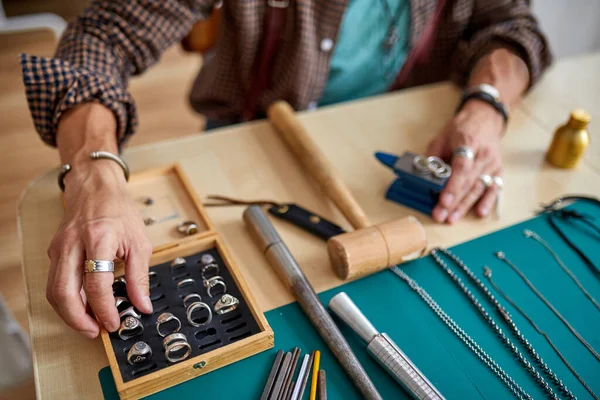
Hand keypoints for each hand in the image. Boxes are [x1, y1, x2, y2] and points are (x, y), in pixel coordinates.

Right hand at [46, 104, 152, 337]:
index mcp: (99, 238)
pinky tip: (83, 306)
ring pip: (54, 290)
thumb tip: (143, 306)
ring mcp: (59, 247)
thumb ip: (140, 276)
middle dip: (78, 319)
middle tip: (96, 332)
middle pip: (64, 292)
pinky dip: (67, 299)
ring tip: (90, 324)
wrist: (96, 185)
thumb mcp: (140, 241)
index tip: (114, 323)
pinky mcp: (54, 252)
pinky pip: (55, 282)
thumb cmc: (119, 210)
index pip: (96, 284)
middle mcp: (73, 243)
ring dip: (70, 314)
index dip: (104, 309)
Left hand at [427, 101, 504, 222]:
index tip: (443, 200)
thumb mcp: (442, 136)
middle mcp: (483, 154)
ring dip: (465, 206)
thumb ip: (433, 156)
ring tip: (451, 218)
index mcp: (468, 142)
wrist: (485, 118)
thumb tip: (423, 175)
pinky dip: (488, 201)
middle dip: (453, 202)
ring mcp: (492, 164)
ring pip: (478, 188)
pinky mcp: (498, 170)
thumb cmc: (461, 128)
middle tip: (440, 215)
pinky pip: (494, 188)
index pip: (461, 167)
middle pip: (468, 182)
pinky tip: (480, 212)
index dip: (452, 186)